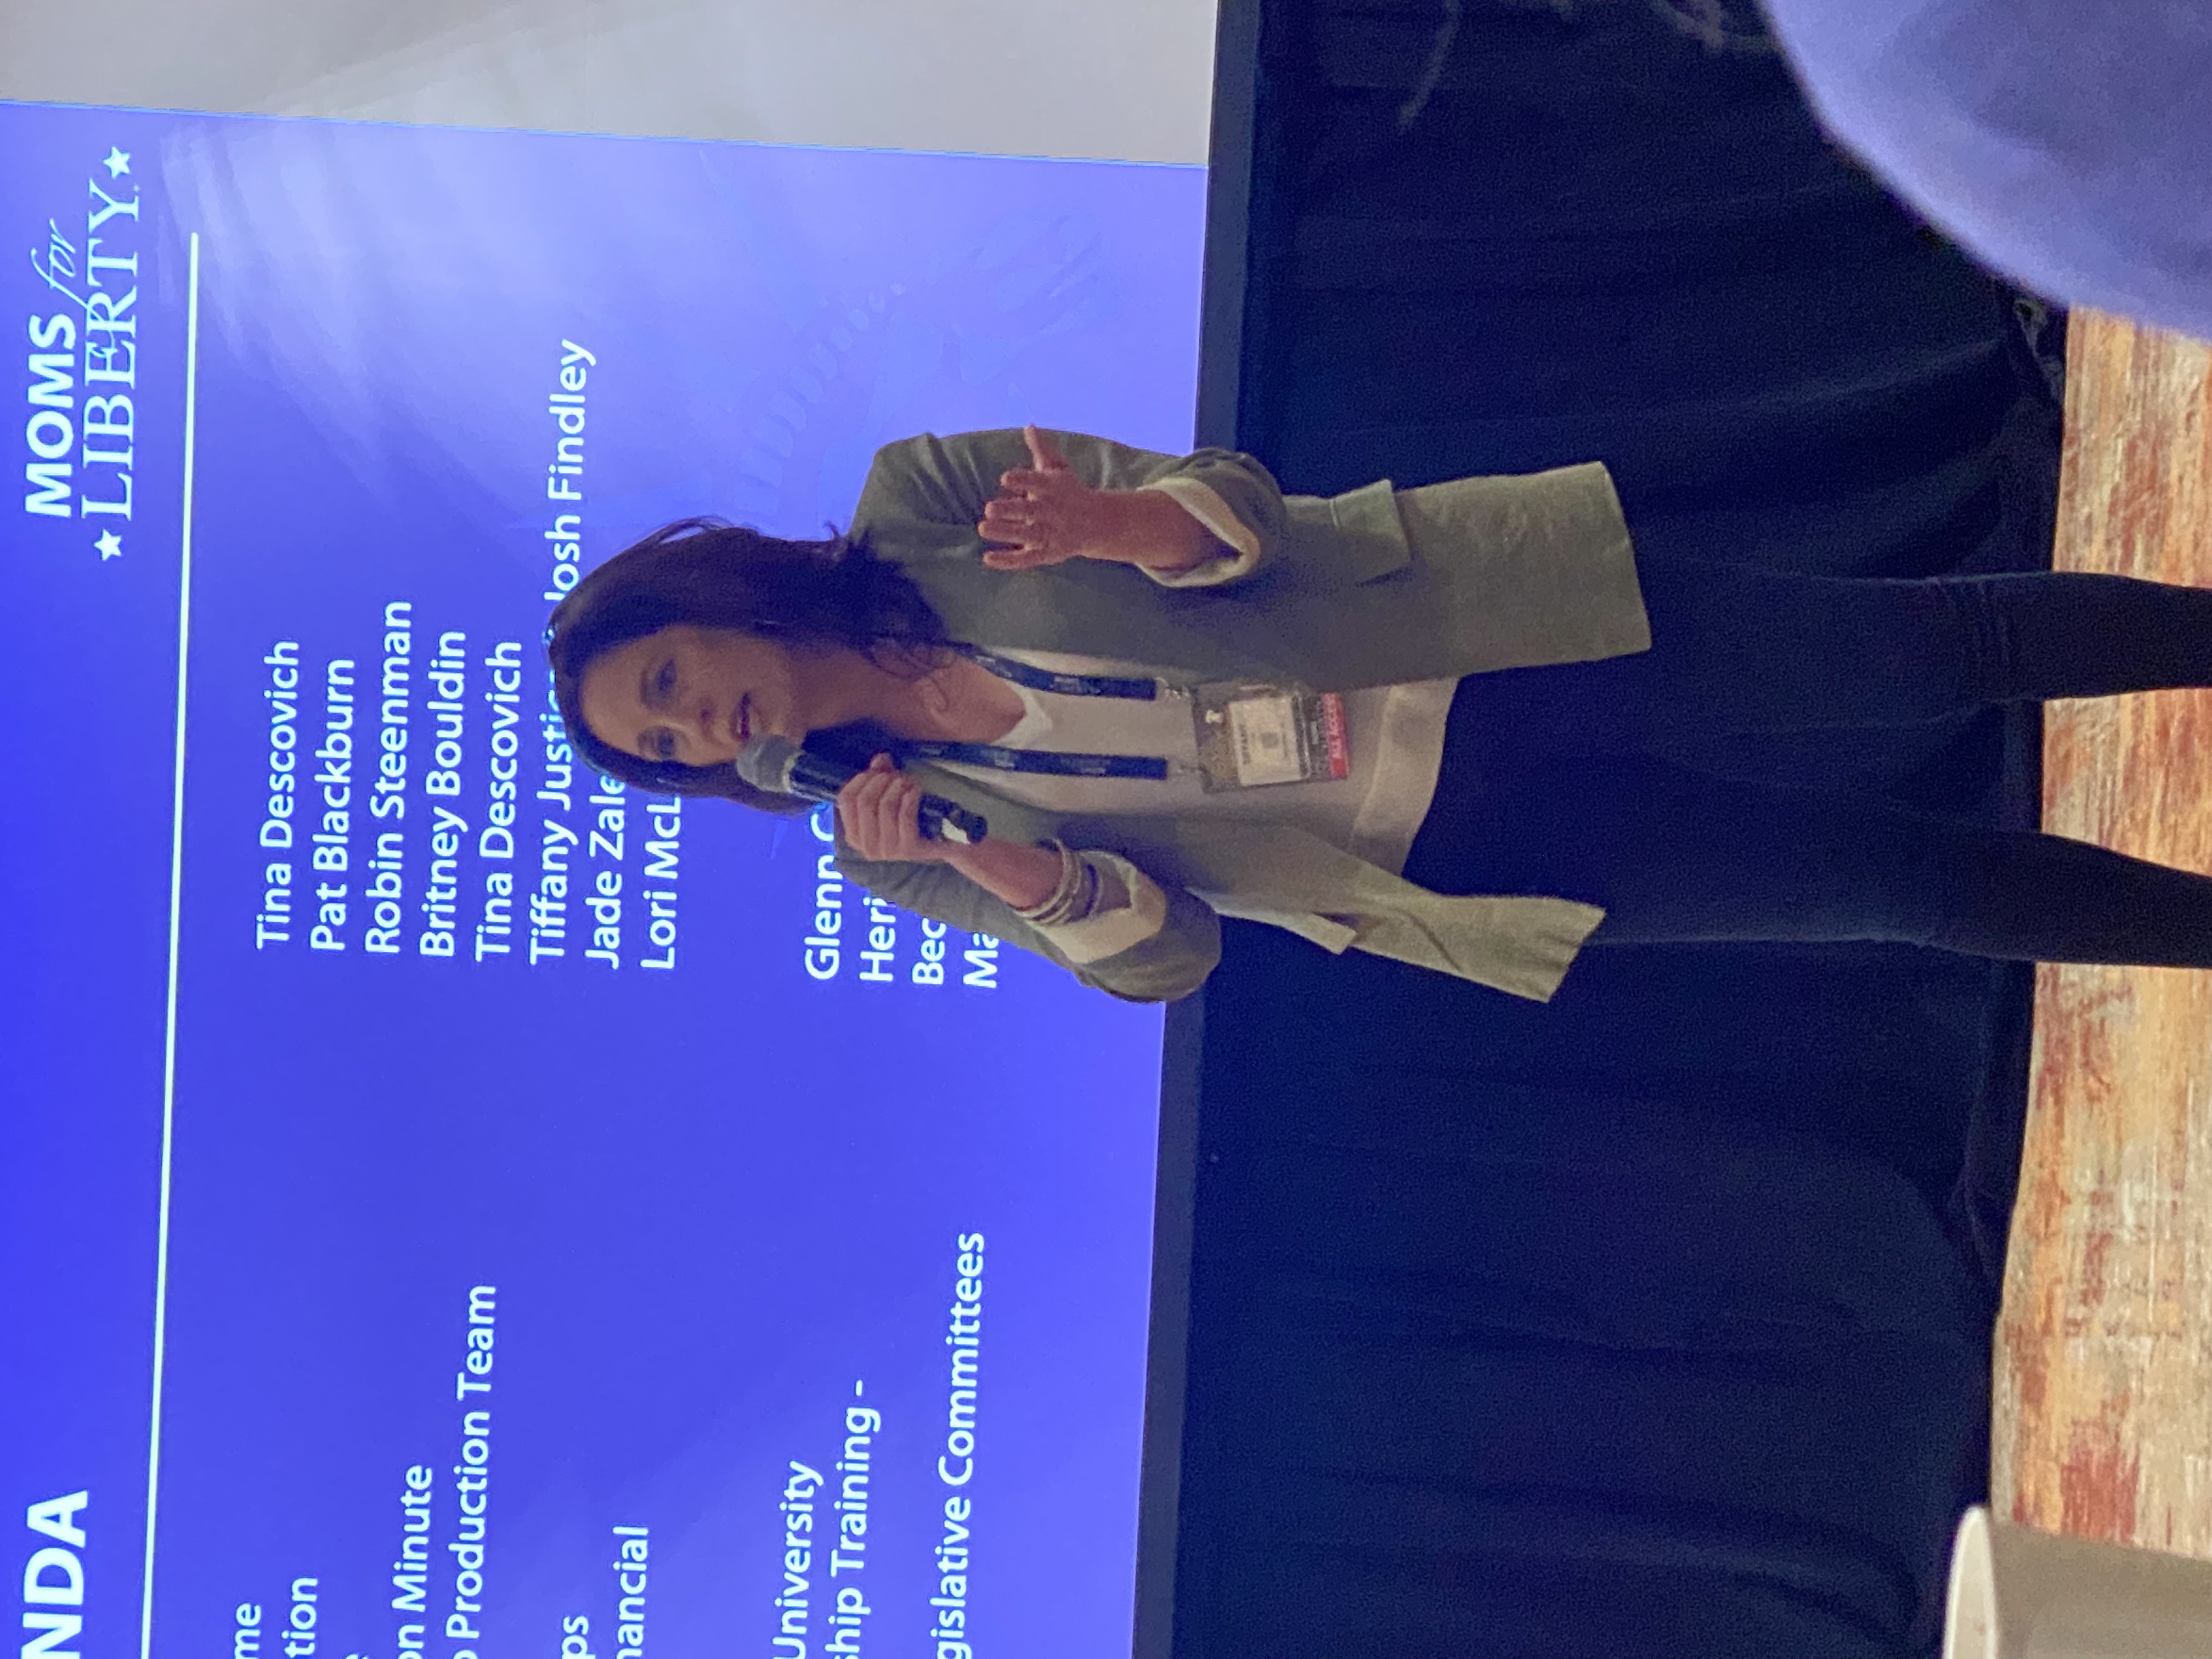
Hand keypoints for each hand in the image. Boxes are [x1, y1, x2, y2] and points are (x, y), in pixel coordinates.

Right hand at [834, 754, 1066, 908]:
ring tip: (909, 781)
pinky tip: (916, 790)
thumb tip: (880, 758)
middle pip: (863, 801)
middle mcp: (867, 847)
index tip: (879, 770)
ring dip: (897, 786)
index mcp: (854, 835)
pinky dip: (910, 797)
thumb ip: (881, 777)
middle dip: (881, 780)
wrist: (947, 840)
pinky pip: (904, 815)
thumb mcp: (892, 796)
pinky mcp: (908, 849)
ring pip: (884, 806)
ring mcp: (887, 851)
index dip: (861, 778)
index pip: (845, 800)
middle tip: (898, 775)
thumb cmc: (914, 816)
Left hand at [977, 425, 1216, 573]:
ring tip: (982, 528)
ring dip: (1006, 533)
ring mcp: (1050, 535)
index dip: (1022, 480)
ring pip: (1027, 535)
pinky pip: (1027, 560)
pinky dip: (1008, 561)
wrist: (1098, 523)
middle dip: (1011, 510)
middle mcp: (1052, 512)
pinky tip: (987, 559)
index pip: (1037, 483)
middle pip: (1030, 512)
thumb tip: (1029, 426)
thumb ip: (1042, 450)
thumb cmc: (1070, 491)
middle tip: (989, 508)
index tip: (1005, 478)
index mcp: (1053, 489)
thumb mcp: (1058, 469)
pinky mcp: (1047, 554)